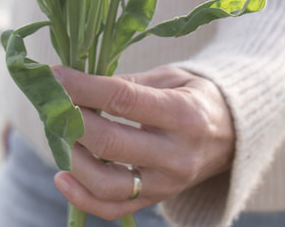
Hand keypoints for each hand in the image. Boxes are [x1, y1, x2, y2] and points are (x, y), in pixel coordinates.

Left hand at [51, 65, 234, 220]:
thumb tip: (77, 85)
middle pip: (109, 143)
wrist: (233, 135)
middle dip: (71, 120)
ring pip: (106, 183)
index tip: (55, 74)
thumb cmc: (195, 97)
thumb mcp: (170, 78)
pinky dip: (81, 197)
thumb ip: (128, 85)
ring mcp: (167, 183)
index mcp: (183, 114)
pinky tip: (62, 175)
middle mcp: (176, 154)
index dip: (83, 87)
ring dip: (71, 159)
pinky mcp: (156, 200)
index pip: (122, 100)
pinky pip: (113, 209)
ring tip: (57, 134)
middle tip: (51, 103)